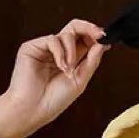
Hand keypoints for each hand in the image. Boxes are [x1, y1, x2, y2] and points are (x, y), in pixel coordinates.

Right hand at [0, 19, 110, 137]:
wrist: (34, 108)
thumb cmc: (54, 100)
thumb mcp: (80, 81)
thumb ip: (91, 62)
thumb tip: (102, 45)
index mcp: (70, 60)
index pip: (84, 41)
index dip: (95, 37)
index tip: (105, 38)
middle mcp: (58, 52)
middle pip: (75, 29)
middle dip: (89, 29)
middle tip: (98, 34)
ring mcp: (45, 48)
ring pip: (66, 34)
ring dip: (72, 51)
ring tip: (69, 69)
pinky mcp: (32, 46)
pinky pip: (53, 40)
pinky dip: (60, 52)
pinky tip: (60, 66)